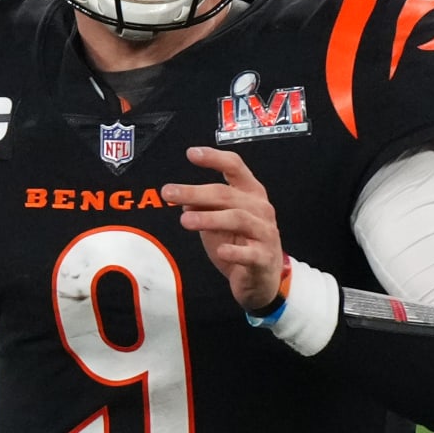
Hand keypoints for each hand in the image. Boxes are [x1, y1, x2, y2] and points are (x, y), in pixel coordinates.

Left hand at [162, 146, 285, 310]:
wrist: (261, 279)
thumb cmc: (240, 244)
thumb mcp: (218, 223)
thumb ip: (204, 208)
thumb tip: (183, 199)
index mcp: (250, 193)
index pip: (235, 167)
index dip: (214, 158)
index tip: (191, 154)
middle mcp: (260, 208)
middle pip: (227, 194)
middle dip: (195, 192)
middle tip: (169, 193)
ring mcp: (265, 233)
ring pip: (237, 219)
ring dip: (209, 218)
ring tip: (184, 221)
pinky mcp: (264, 258)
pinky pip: (249, 253)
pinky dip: (234, 252)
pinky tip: (221, 251)